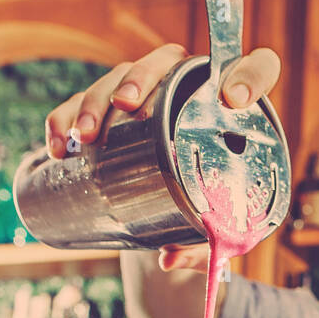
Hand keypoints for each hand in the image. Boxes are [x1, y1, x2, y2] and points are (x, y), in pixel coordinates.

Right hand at [44, 42, 280, 274]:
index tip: (235, 101)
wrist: (182, 215)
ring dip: (94, 99)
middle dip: (141, 76)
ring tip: (85, 135)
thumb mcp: (214, 236)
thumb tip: (166, 258)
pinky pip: (81, 103)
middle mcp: (189, 91)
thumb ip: (201, 249)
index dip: (251, 73)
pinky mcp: (110, 114)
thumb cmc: (211, 216)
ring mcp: (146, 98)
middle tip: (126, 105)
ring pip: (119, 76)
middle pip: (167, 59)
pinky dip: (64, 119)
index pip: (258, 69)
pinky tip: (60, 145)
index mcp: (232, 110)